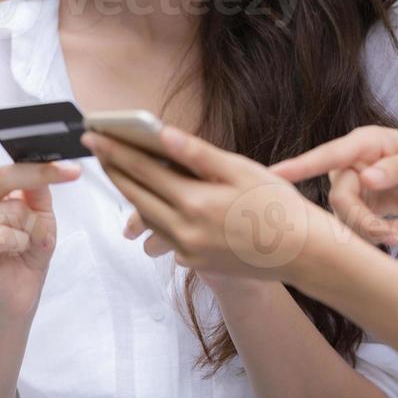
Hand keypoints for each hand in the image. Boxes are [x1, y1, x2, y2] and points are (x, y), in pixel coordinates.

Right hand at [0, 109, 78, 319]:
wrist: (20, 291)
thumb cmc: (29, 245)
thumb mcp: (41, 211)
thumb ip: (37, 188)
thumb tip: (41, 167)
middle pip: (5, 176)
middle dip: (42, 174)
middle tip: (73, 171)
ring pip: (13, 210)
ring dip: (31, 228)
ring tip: (22, 242)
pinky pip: (6, 235)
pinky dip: (21, 244)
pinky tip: (11, 254)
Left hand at [85, 126, 331, 280]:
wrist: (302, 254)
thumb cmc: (278, 206)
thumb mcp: (240, 170)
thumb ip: (197, 154)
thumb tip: (161, 134)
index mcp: (195, 202)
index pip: (142, 171)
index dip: (115, 151)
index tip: (94, 136)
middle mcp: (185, 230)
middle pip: (136, 196)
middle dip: (114, 171)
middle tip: (98, 150)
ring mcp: (188, 250)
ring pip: (147, 219)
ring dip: (131, 195)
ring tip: (121, 173)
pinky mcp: (195, 263)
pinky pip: (165, 237)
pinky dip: (155, 218)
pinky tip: (154, 204)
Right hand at [270, 126, 397, 247]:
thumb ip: (396, 169)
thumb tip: (367, 178)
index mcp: (363, 143)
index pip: (328, 156)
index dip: (300, 166)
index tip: (273, 175)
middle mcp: (350, 164)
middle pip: (340, 199)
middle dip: (365, 222)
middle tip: (396, 236)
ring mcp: (350, 186)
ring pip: (346, 218)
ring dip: (375, 232)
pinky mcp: (355, 207)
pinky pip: (355, 228)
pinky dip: (379, 235)